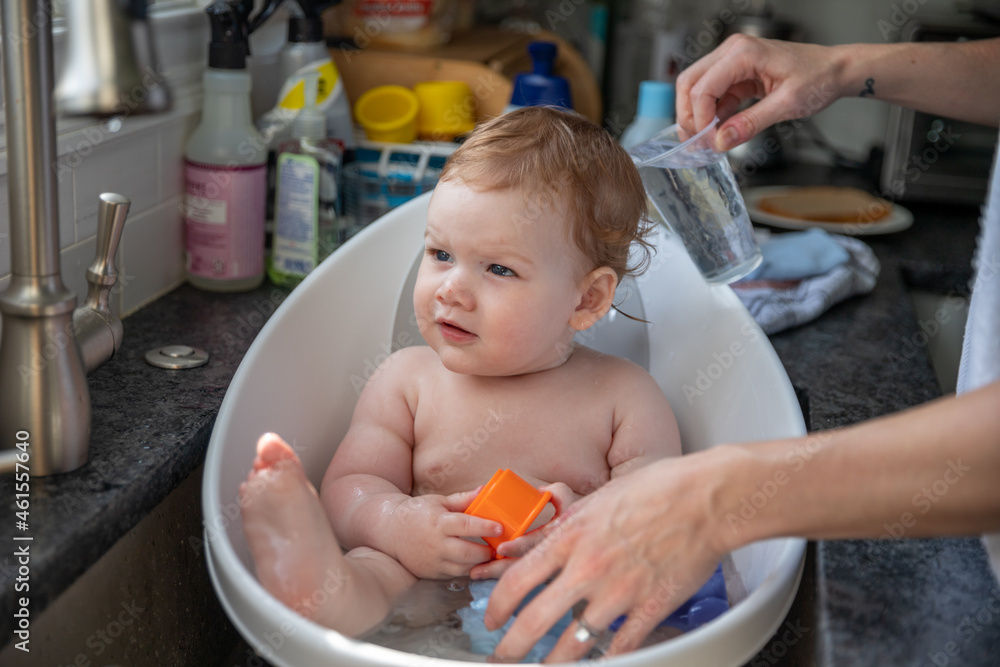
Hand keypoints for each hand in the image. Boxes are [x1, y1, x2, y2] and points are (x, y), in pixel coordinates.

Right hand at [387, 488, 500, 578]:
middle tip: (497, 547)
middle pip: (467, 552)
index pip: (466, 525)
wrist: (390, 530)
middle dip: (486, 552)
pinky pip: (454, 575)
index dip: (485, 527)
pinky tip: (475, 564)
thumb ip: (463, 500)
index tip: (500, 528)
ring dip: (479, 564)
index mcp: (439, 522)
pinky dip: (467, 570)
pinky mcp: (430, 572)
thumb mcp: (439, 501)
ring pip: (462, 568)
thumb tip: (485, 490)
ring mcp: (432, 560)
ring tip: (489, 557)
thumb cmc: (418, 512)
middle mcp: (436, 543)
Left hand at [483, 454, 729, 662]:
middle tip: (503, 658)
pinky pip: (621, 647)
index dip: (497, 607)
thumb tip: (540, 542)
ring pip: (573, 643)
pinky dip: (607, 660)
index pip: (516, 581)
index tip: (493, 619)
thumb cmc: (656, 489)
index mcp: (571, 537)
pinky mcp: (650, 608)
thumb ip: (567, 527)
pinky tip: (599, 663)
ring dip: (553, 663)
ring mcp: (618, 592)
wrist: (705, 498)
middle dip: (511, 648)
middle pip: (534, 621)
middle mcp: (588, 567)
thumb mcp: (597, 500)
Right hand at [676, 34, 843, 150]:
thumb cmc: (818, 77)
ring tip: (709, 141)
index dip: (700, 120)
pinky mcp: (736, 75)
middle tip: (699, 143)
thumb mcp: (787, 104)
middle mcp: (732, 52)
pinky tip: (720, 132)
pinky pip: (713, 95)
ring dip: (698, 117)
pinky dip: (711, 115)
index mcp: (744, 52)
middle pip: (689, 83)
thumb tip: (722, 140)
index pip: (703, 88)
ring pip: (696, 89)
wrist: (835, 70)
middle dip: (689, 116)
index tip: (710, 143)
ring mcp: (731, 62)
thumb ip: (751, 123)